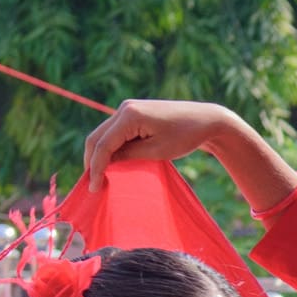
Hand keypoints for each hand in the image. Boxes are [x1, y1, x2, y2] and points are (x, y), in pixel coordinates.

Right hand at [81, 99, 247, 186]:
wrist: (205, 120)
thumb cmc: (185, 136)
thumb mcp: (156, 151)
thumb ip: (128, 156)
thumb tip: (105, 164)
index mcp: (130, 115)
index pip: (103, 144)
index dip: (95, 167)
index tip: (93, 188)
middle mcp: (124, 108)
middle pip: (96, 137)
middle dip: (91, 161)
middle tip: (92, 185)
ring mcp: (127, 109)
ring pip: (103, 134)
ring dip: (99, 155)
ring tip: (98, 178)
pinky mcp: (133, 114)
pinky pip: (114, 132)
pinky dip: (109, 148)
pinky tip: (110, 165)